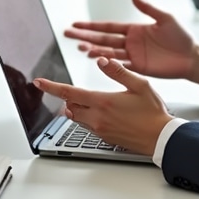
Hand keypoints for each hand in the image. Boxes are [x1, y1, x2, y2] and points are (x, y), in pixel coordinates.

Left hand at [35, 57, 172, 154]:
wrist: (160, 138)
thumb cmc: (153, 112)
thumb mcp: (139, 85)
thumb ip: (118, 72)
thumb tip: (102, 60)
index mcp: (102, 102)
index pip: (69, 93)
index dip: (51, 87)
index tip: (39, 82)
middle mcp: (97, 118)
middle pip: (70, 106)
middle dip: (68, 97)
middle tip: (73, 90)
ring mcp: (100, 129)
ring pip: (77, 117)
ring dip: (77, 108)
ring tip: (88, 101)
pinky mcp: (104, 138)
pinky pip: (87, 126)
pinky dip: (87, 117)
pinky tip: (101, 113)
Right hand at [63, 0, 198, 86]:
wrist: (192, 57)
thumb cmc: (182, 36)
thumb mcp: (166, 18)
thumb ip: (148, 9)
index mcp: (135, 28)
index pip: (108, 26)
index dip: (92, 26)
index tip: (76, 24)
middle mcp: (130, 41)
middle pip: (103, 38)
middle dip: (85, 37)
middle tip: (67, 34)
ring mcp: (133, 55)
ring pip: (107, 52)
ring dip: (92, 50)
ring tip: (78, 48)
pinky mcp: (138, 67)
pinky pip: (119, 64)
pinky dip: (106, 62)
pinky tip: (94, 60)